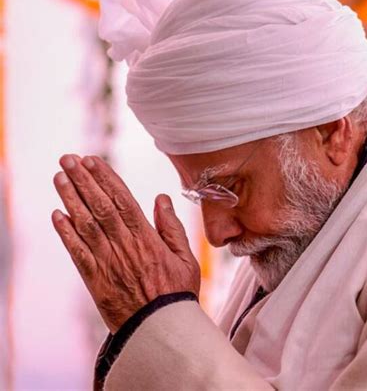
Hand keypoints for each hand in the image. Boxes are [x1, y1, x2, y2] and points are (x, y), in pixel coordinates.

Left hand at [51, 154, 199, 333]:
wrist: (160, 330)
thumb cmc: (176, 292)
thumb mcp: (186, 258)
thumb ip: (172, 227)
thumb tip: (161, 198)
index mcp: (148, 239)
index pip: (123, 201)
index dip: (107, 179)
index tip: (93, 161)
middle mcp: (125, 246)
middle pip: (101, 207)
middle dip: (84, 180)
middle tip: (69, 159)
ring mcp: (108, 262)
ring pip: (86, 225)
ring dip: (71, 199)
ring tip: (59, 177)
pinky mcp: (95, 279)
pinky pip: (77, 253)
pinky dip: (66, 234)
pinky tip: (57, 215)